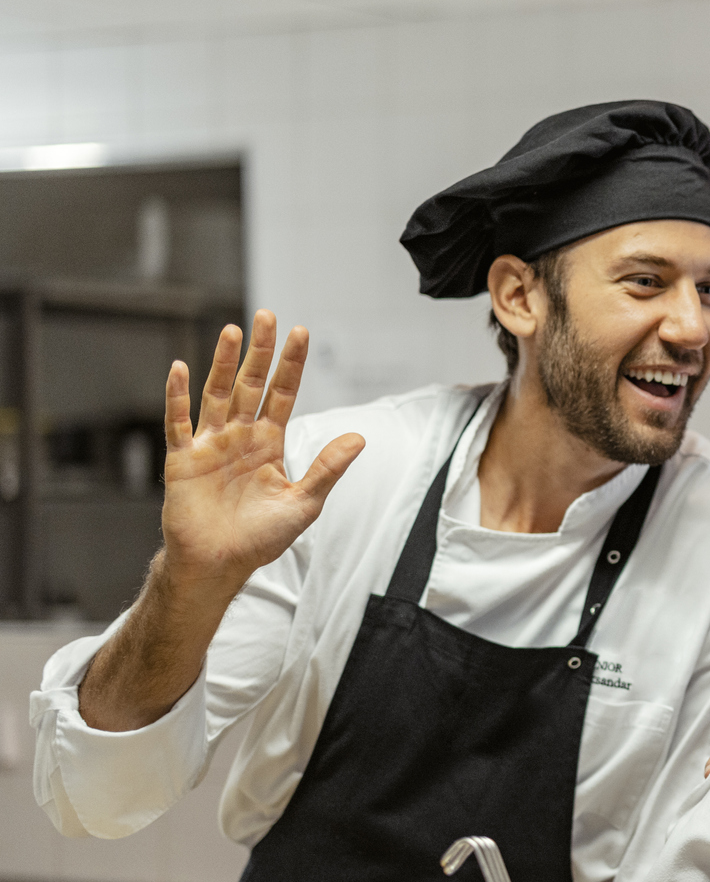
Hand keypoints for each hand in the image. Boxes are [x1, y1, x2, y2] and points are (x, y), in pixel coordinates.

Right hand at [162, 310, 363, 594]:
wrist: (221, 564)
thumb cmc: (261, 537)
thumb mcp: (304, 502)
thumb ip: (328, 468)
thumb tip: (359, 437)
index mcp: (269, 443)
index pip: (282, 394)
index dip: (291, 365)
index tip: (300, 333)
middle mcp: (240, 436)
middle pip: (251, 385)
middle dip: (260, 352)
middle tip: (268, 316)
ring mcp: (211, 444)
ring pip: (217, 394)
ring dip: (224, 363)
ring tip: (234, 331)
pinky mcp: (183, 459)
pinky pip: (180, 422)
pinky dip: (178, 396)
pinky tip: (181, 368)